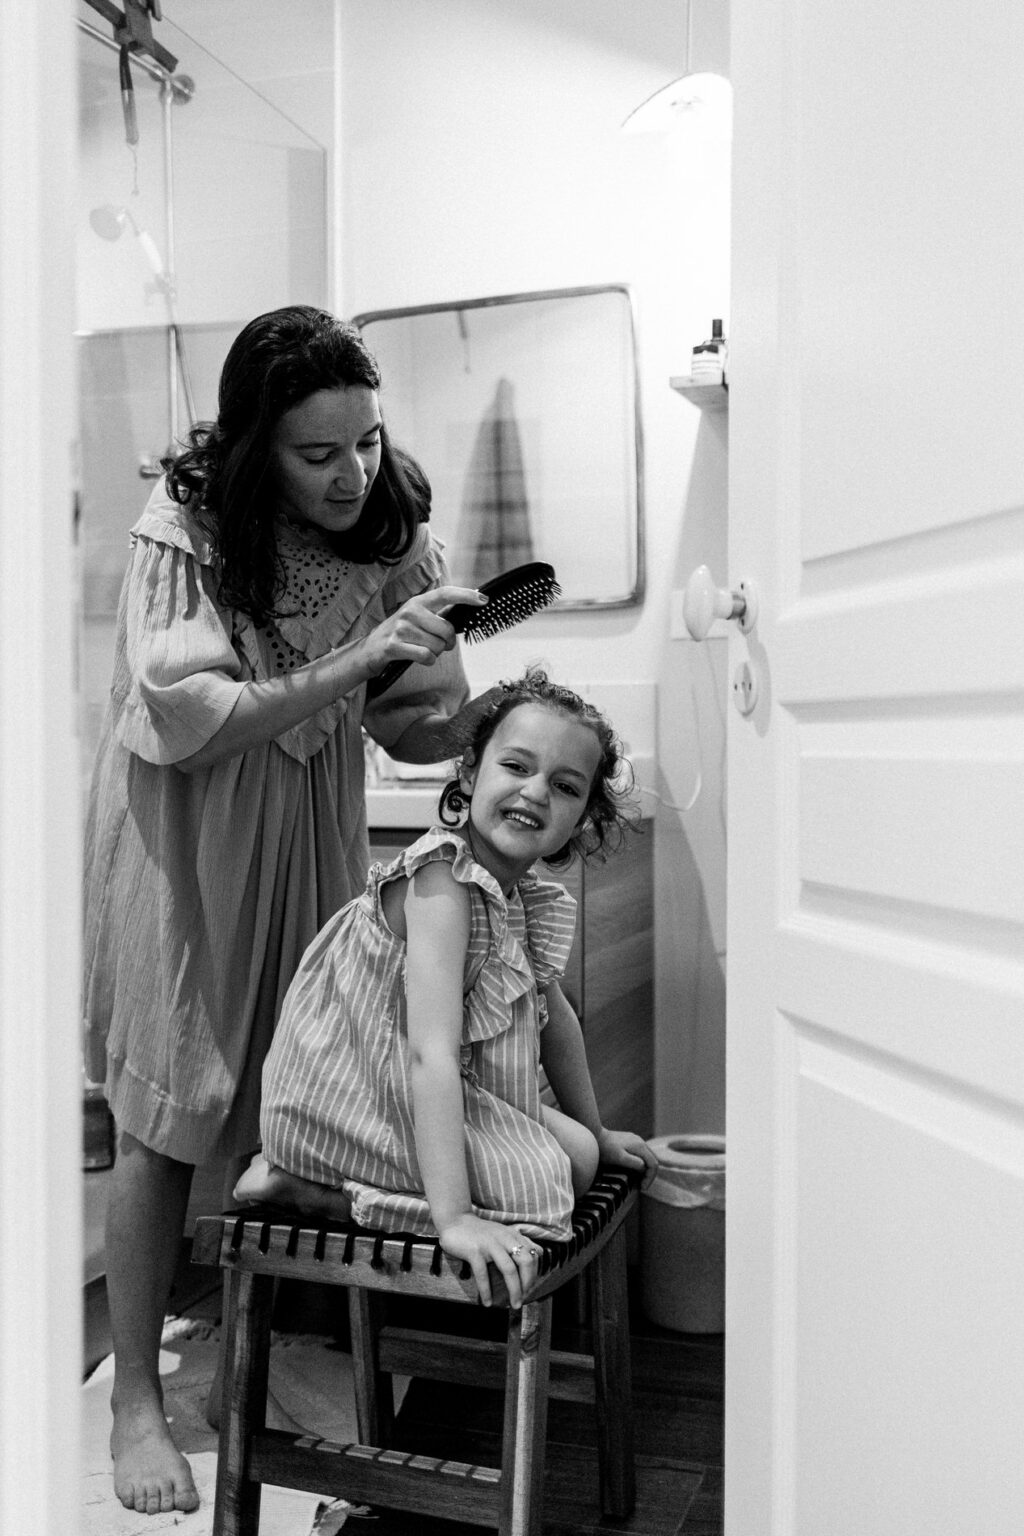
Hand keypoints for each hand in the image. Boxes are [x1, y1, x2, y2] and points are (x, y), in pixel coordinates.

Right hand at [361, 586, 486, 677]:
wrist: (369, 650)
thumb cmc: (400, 635)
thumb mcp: (416, 619)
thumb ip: (437, 615)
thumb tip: (466, 609)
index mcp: (417, 602)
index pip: (445, 594)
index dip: (465, 595)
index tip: (483, 599)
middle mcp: (409, 611)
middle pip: (447, 630)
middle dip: (448, 643)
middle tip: (439, 645)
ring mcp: (401, 628)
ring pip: (438, 646)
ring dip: (434, 653)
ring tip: (420, 650)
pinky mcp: (394, 646)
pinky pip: (426, 656)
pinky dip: (427, 661)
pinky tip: (417, 658)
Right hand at [437, 1214, 541, 1307]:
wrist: (455, 1221)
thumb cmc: (481, 1231)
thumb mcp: (503, 1233)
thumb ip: (521, 1242)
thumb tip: (539, 1252)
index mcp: (512, 1235)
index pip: (532, 1255)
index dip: (534, 1273)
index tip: (530, 1288)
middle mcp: (504, 1238)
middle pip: (525, 1261)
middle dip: (528, 1282)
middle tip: (524, 1298)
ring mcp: (489, 1244)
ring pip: (509, 1269)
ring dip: (514, 1290)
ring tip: (514, 1304)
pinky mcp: (474, 1251)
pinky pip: (483, 1274)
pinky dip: (486, 1291)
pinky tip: (487, 1303)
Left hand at [596, 1128, 658, 1190]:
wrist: (595, 1135)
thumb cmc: (606, 1148)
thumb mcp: (620, 1158)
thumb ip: (635, 1163)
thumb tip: (644, 1167)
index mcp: (640, 1146)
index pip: (653, 1164)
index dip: (650, 1178)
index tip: (642, 1187)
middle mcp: (640, 1142)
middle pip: (653, 1160)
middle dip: (650, 1174)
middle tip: (642, 1186)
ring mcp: (635, 1140)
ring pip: (647, 1157)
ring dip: (646, 1169)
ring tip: (639, 1180)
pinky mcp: (630, 1141)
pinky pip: (641, 1154)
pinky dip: (641, 1164)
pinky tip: (634, 1170)